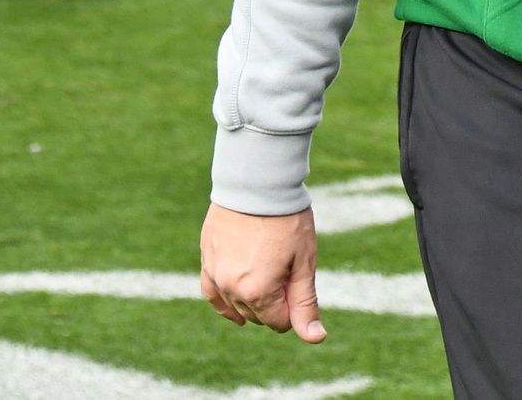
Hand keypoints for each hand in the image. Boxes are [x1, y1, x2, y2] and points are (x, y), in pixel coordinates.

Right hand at [199, 204, 325, 343]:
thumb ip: (305, 303)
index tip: (300, 280)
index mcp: (257, 293)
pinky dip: (225, 302)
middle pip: (258, 316)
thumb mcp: (304, 263)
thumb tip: (315, 338)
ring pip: (236, 306)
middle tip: (287, 269)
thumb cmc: (287, 220)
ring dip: (253, 300)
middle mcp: (231, 289)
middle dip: (275, 302)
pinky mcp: (206, 260)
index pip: (279, 322)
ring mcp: (214, 275)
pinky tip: (236, 311)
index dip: (295, 306)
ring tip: (269, 273)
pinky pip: (212, 294)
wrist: (257, 183)